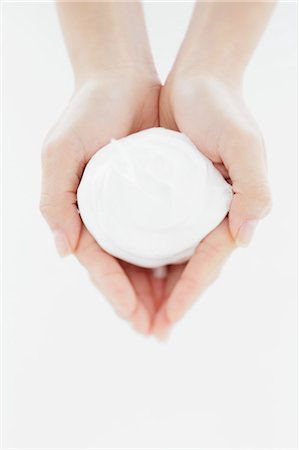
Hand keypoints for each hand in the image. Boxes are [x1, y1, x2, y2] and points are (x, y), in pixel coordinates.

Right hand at [40, 72, 162, 334]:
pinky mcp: (156, 200)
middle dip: (136, 304)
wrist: (120, 81)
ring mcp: (133, 211)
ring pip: (144, 262)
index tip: (133, 315)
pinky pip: (164, 237)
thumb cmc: (86, 113)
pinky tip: (184, 281)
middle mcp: (107, 218)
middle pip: (122, 270)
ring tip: (170, 321)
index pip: (98, 263)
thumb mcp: (61, 152)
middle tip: (154, 332)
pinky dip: (173, 262)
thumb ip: (56, 200)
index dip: (113, 291)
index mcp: (82, 215)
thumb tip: (63, 250)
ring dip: (156, 293)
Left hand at [151, 72, 271, 336]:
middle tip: (149, 333)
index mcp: (229, 212)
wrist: (199, 79)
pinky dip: (145, 257)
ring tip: (135, 316)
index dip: (188, 295)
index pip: (206, 264)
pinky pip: (156, 235)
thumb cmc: (222, 108)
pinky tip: (131, 274)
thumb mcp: (245, 144)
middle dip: (170, 303)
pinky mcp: (168, 196)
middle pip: (188, 271)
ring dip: (155, 289)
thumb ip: (253, 190)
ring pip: (171, 260)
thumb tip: (243, 239)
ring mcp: (187, 208)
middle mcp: (209, 216)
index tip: (166, 322)